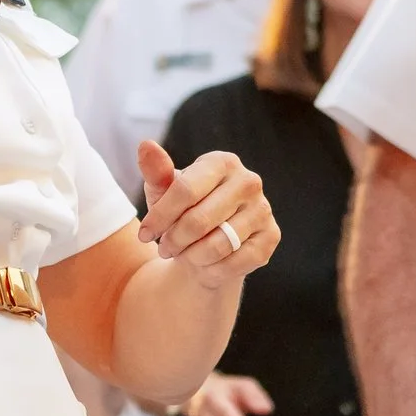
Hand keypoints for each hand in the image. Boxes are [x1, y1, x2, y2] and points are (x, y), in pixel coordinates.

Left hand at [136, 139, 276, 287]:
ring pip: (215, 246)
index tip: (145, 233)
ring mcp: (263, 209)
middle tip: (164, 247)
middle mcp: (249, 181)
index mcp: (223, 162)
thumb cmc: (184, 212)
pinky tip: (207, 264)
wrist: (210, 243)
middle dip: (173, 240)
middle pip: (198, 221)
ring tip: (184, 253)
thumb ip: (156, 171)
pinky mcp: (270, 237)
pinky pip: (233, 264)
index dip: (159, 217)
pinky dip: (212, 270)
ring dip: (191, 257)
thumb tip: (145, 145)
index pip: (185, 190)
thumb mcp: (164, 192)